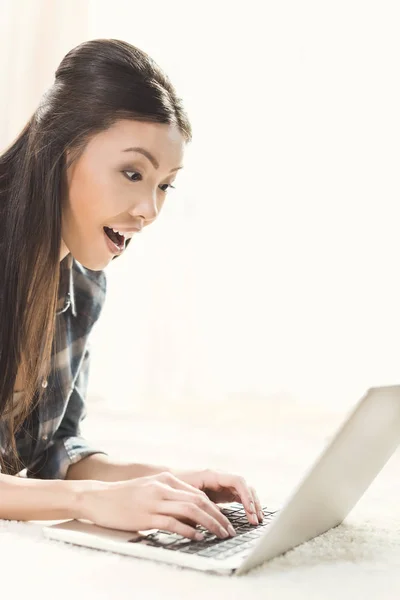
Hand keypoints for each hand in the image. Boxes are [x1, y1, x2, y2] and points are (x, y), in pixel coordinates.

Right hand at [79, 471, 236, 539]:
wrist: (98, 498)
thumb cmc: (124, 496)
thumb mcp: (150, 488)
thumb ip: (170, 495)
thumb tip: (191, 511)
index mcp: (166, 479)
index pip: (199, 494)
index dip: (215, 508)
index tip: (225, 520)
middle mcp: (163, 487)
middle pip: (199, 501)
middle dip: (218, 517)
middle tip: (229, 530)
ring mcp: (155, 501)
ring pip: (191, 510)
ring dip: (209, 524)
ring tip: (220, 534)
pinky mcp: (146, 516)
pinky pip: (173, 523)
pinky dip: (188, 530)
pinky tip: (198, 537)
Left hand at [173, 468, 263, 524]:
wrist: (169, 479)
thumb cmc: (176, 485)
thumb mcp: (186, 495)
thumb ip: (199, 505)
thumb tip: (209, 520)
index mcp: (214, 475)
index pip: (237, 480)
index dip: (246, 495)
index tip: (249, 510)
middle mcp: (222, 477)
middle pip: (245, 486)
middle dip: (253, 503)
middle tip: (256, 520)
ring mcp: (224, 484)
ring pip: (245, 492)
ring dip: (253, 505)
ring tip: (257, 521)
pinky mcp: (224, 492)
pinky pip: (240, 497)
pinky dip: (247, 506)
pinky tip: (251, 518)